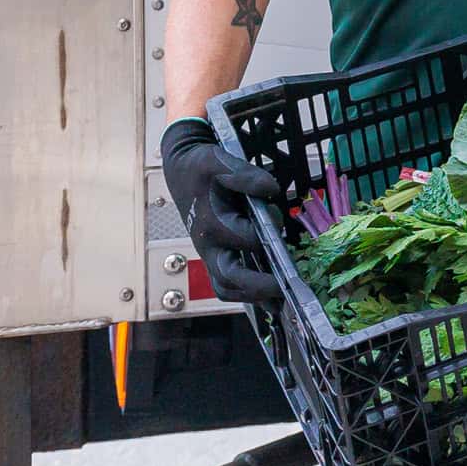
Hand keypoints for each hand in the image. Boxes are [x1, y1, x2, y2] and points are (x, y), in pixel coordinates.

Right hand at [160, 116, 285, 305]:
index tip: (284, 238)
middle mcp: (210, 244)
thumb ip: (243, 175)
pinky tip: (273, 298)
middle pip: (229, 277)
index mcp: (210, 222)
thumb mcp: (217, 162)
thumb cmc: (200, 167)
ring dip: (254, 296)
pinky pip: (230, 282)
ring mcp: (213, 253)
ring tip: (282, 303)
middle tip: (284, 290)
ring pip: (228, 286)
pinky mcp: (218, 255)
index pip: (242, 238)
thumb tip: (269, 189)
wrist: (182, 169)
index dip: (264, 239)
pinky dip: (249, 292)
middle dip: (256, 286)